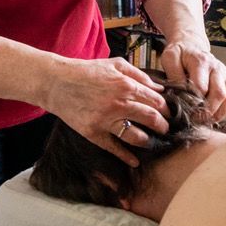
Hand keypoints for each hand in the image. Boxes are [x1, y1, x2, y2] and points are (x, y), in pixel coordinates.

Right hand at [45, 57, 169, 166]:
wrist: (56, 83)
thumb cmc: (87, 71)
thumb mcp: (115, 64)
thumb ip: (139, 74)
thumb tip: (159, 87)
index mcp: (126, 85)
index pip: (156, 101)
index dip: (166, 109)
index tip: (168, 113)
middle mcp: (118, 103)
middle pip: (151, 119)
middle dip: (163, 126)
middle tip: (165, 129)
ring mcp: (106, 120)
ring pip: (136, 136)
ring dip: (148, 141)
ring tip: (151, 141)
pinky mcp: (93, 132)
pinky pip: (114, 148)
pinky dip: (126, 157)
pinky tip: (134, 161)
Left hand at [160, 39, 225, 122]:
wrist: (191, 45)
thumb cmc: (180, 54)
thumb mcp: (170, 59)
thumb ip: (174, 75)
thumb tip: (179, 94)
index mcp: (201, 62)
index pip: (201, 87)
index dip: (194, 102)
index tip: (185, 111)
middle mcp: (217, 68)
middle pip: (218, 94)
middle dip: (207, 111)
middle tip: (195, 119)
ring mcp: (225, 75)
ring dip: (217, 113)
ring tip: (204, 120)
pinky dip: (224, 110)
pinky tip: (213, 115)